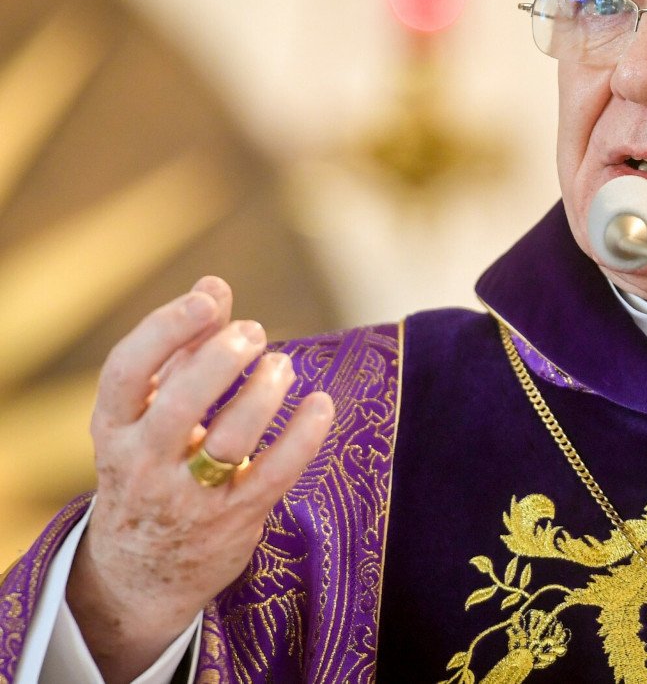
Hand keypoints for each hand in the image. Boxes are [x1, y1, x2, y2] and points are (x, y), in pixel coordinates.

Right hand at [66, 276, 332, 682]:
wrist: (141, 574)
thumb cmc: (152, 466)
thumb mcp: (150, 413)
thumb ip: (183, 348)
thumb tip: (214, 283)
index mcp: (114, 427)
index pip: (126, 371)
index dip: (165, 329)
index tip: (208, 301)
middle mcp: (142, 463)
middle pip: (178, 405)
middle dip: (220, 360)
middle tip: (254, 332)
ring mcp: (187, 496)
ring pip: (228, 441)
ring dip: (263, 394)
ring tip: (282, 365)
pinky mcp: (232, 519)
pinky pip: (274, 474)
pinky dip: (303, 436)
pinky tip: (321, 404)